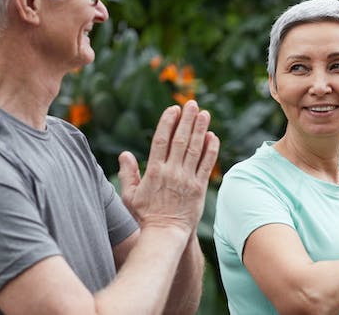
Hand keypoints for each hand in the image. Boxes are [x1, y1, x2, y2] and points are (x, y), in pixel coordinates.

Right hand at [117, 100, 219, 232]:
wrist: (165, 234)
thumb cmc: (145, 216)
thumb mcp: (130, 195)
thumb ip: (128, 173)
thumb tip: (125, 154)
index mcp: (154, 171)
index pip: (161, 140)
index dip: (168, 122)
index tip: (173, 110)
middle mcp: (172, 172)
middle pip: (180, 140)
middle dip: (187, 120)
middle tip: (192, 104)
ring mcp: (187, 179)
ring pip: (195, 149)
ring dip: (200, 129)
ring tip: (205, 114)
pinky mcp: (199, 188)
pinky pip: (206, 165)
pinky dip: (210, 150)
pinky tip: (213, 136)